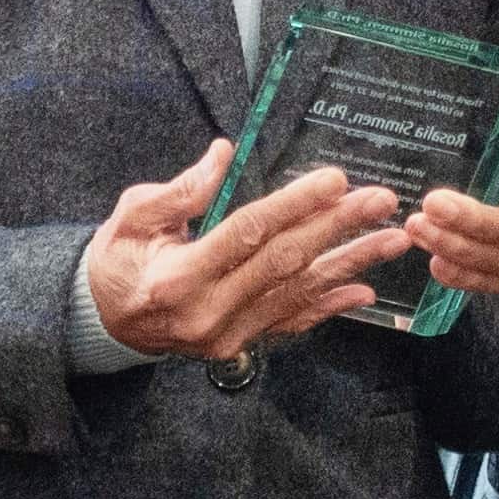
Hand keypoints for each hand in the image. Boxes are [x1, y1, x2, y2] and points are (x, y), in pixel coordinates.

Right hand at [86, 139, 409, 360]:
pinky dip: (329, 304)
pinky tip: (365, 289)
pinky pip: (292, 322)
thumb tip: (225, 154)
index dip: (295, 205)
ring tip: (394, 239)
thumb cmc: (119, 259)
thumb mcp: (133, 216)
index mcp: (178, 276)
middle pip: (284, 262)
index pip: (249, 233)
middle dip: (338, 227)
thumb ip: (180, 189)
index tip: (336, 179)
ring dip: (351, 264)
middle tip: (382, 200)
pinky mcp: (238, 344)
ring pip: (298, 292)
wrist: (103, 322)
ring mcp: (226, 335)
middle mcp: (207, 312)